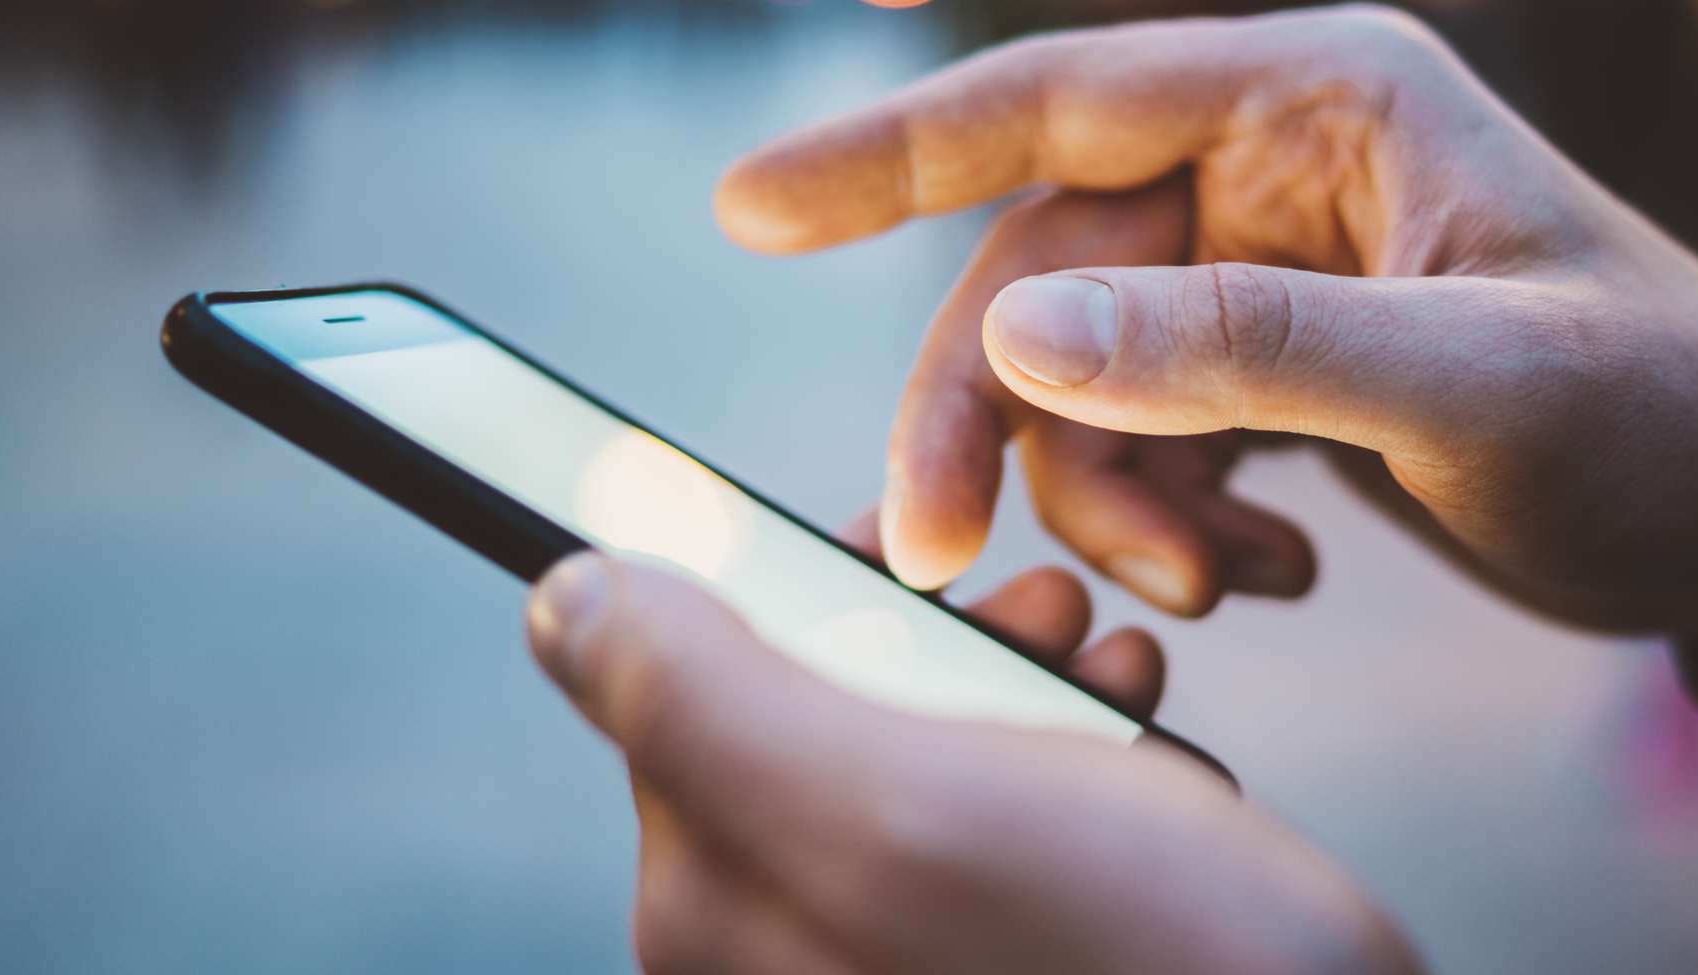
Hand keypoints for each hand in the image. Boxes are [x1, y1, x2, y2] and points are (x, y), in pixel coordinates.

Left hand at [524, 520, 1422, 974]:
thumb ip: (702, 702)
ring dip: (1014, 678)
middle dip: (929, 632)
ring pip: (919, 757)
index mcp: (720, 909)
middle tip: (1035, 605)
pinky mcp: (995, 957)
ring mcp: (894, 956)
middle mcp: (790, 946)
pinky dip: (1072, 756)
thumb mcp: (893, 804)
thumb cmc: (1135, 963)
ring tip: (1105, 658)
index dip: (789, 582)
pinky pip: (1002, 825)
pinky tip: (1135, 737)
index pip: (685, 688)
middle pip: (810, 716)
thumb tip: (563, 600)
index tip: (895, 540)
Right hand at [715, 4, 1697, 671]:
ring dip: (1109, 497)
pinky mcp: (1280, 368)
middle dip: (990, 419)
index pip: (1059, 99)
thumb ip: (1244, 353)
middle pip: (1041, 269)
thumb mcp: (1465, 387)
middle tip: (929, 556)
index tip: (747, 211)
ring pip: (1079, 376)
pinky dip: (1175, 522)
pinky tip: (1278, 574)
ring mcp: (1272, 270)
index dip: (890, 152)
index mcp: (1324, 98)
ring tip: (1225, 586)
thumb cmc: (1664, 415)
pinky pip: (1148, 437)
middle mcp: (1279, 165)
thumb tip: (1021, 330)